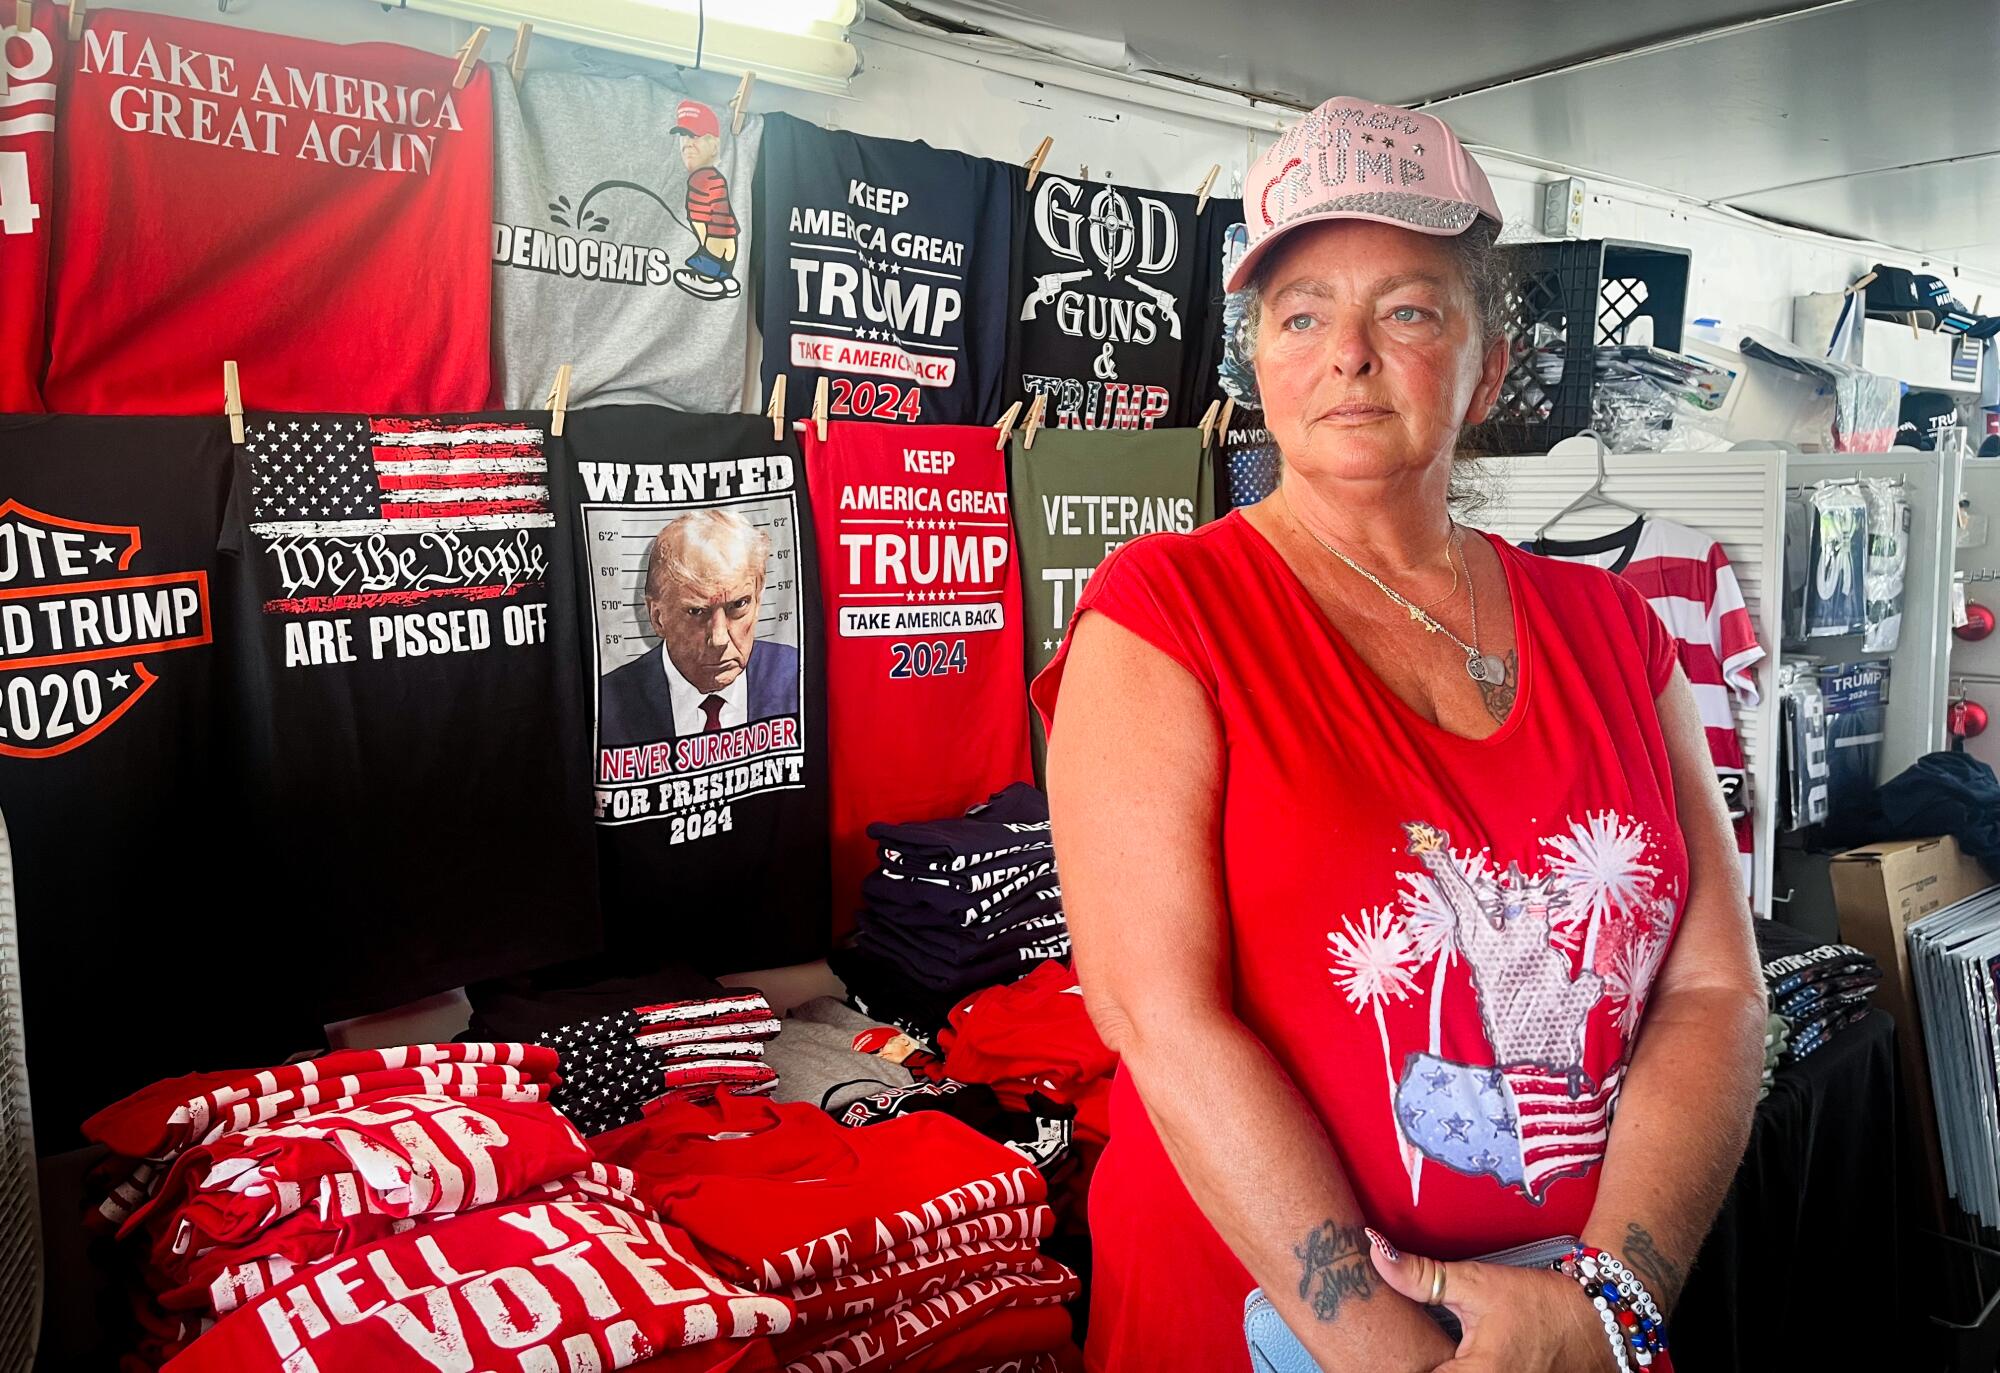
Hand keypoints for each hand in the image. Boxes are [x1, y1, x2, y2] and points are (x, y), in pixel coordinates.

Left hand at [1366, 1235, 1618, 1372]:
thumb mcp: (1478, 1283)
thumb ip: (1422, 1276)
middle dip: (1412, 1366)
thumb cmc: (1541, 1304)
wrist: (1601, 1325)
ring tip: (1425, 1356)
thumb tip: (1375, 1251)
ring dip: (1432, 1369)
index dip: (1394, 1364)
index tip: (1373, 1353)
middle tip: (1400, 1352)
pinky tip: (1447, 1362)